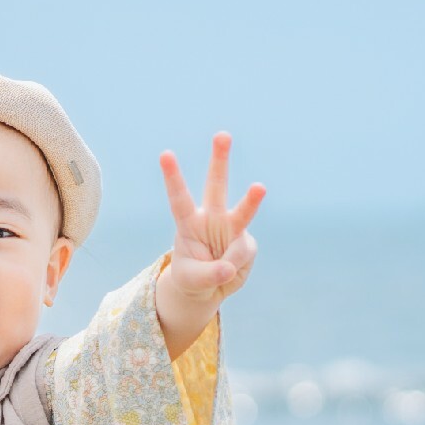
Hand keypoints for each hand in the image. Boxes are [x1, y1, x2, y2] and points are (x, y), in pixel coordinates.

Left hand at [158, 132, 264, 305]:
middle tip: (222, 135)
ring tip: (259, 187)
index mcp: (189, 223)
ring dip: (252, 197)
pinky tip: (228, 272)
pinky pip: (242, 254)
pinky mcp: (246, 244)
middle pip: (216, 186)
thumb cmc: (191, 278)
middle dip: (220, 160)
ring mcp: (232, 229)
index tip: (165, 154)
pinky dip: (235, 267)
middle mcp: (212, 219)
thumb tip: (229, 267)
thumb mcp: (191, 281)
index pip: (179, 198)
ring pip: (243, 210)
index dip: (173, 177)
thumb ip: (208, 275)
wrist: (208, 289)